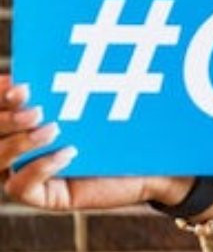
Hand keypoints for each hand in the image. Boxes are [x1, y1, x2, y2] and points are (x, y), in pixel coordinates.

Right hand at [0, 77, 184, 213]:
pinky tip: (68, 153)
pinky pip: (20, 188)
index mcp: (23, 118)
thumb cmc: (126, 125)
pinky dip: (39, 168)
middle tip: (35, 108)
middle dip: (5, 119)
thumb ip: (73, 86)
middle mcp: (17, 145)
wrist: (158, 161)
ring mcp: (27, 172)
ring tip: (53, 129)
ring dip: (19, 142)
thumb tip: (53, 56)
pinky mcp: (44, 196)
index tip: (15, 82)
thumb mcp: (98, 102)